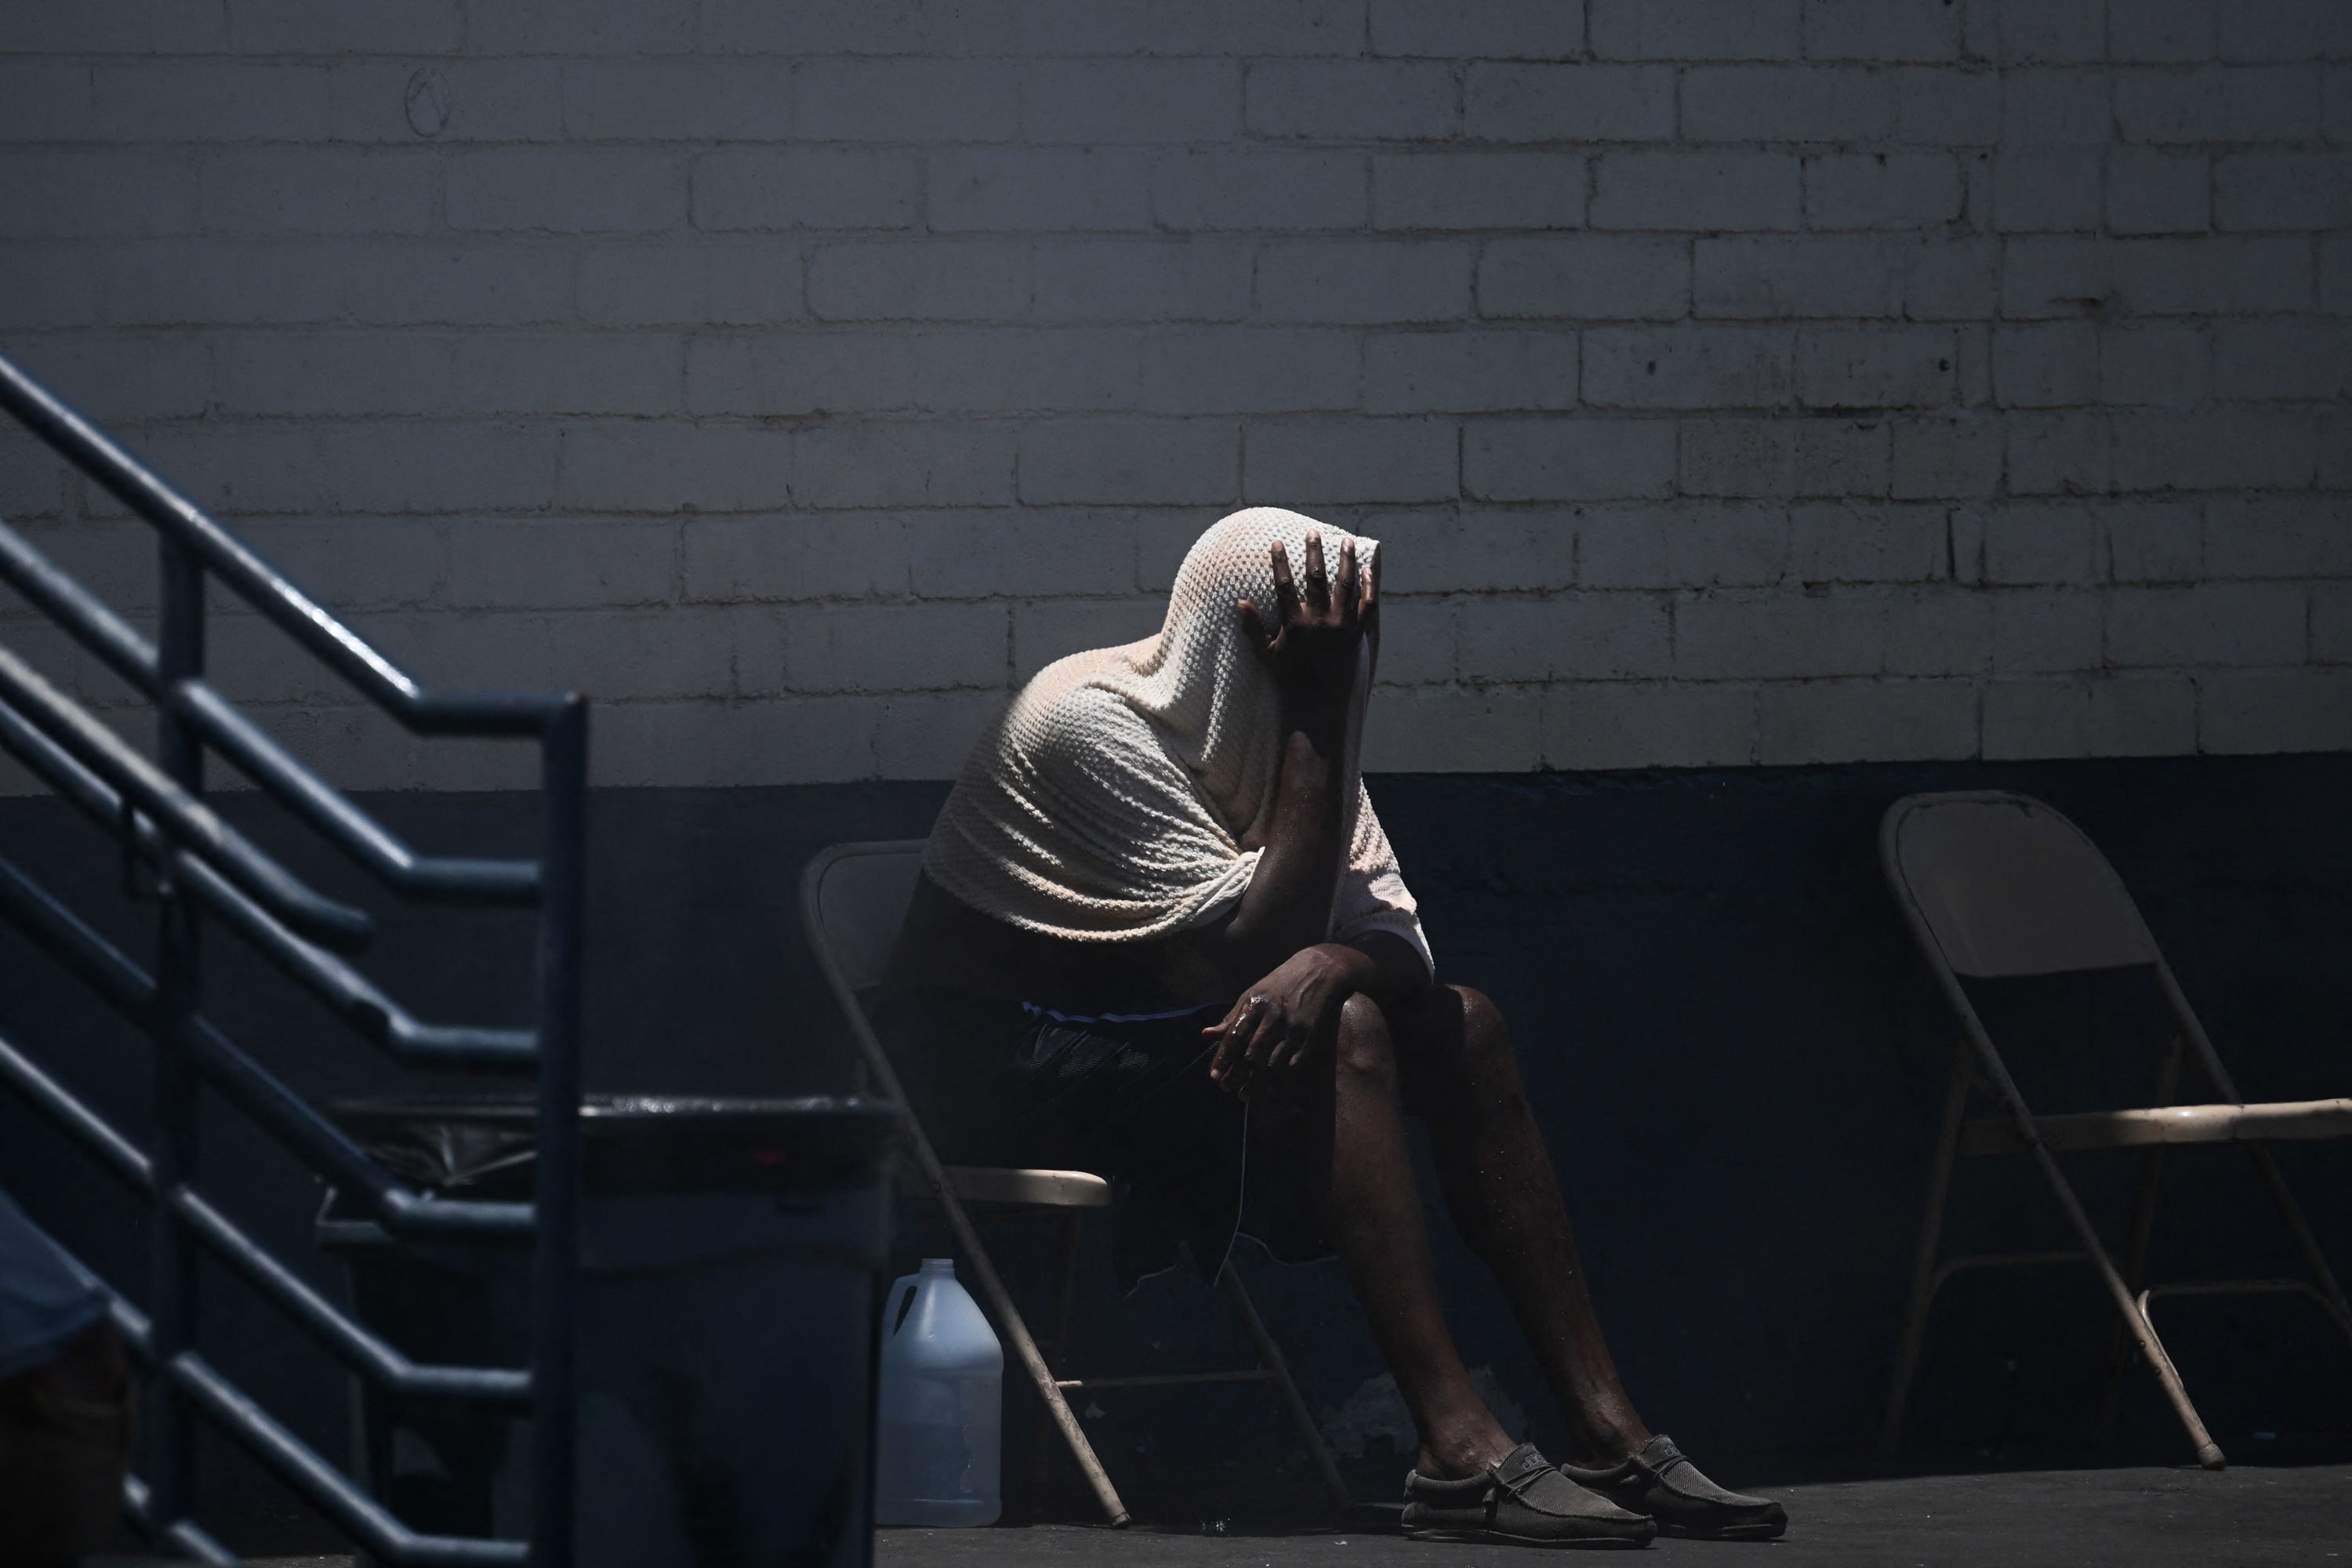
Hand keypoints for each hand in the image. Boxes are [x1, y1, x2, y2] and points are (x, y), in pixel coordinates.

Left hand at [1204, 945, 1360, 1101]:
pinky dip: (1278, 1080)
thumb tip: (1206, 1035)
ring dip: (1257, 1083)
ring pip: (1272, 1064)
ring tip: (1244, 1095)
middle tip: (1226, 1089)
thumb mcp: (1252, 994)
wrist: (1318, 973)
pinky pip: (1291, 1065)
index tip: (1214, 1075)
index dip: (1223, 1057)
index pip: (1235, 1036)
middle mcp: (1274, 1018)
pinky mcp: (1308, 1038)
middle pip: (1252, 1055)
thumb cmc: (1278, 984)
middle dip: (1237, 1076)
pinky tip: (1268, 1088)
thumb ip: (1231, 1017)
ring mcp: (1293, 1030)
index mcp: (1256, 1005)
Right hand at [1236, 530, 1375, 698]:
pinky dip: (1369, 586)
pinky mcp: (1357, 633)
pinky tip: (1366, 571)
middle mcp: (1319, 621)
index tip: (1277, 542)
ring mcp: (1341, 626)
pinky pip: (1367, 605)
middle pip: (1316, 578)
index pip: (1284, 584)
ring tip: (1345, 541)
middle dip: (1314, 552)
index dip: (1280, 562)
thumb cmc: (1290, 677)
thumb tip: (1239, 602)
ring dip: (1345, 561)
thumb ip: (1253, 627)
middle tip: (1312, 533)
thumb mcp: (1266, 654)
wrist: (1319, 701)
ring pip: (1345, 585)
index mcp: (1295, 624)